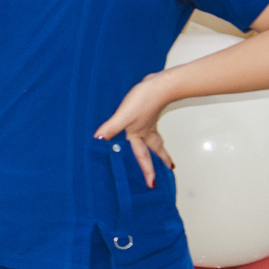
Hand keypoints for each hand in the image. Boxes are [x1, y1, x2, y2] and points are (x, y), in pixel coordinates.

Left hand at [94, 72, 175, 187]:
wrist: (160, 84)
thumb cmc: (144, 101)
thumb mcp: (123, 117)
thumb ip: (110, 129)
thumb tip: (98, 141)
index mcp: (140, 134)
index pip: (143, 156)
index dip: (147, 171)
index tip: (153, 184)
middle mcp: (146, 130)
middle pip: (155, 148)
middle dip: (162, 159)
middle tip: (169, 168)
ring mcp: (148, 120)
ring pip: (155, 136)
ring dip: (158, 144)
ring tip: (161, 149)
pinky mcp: (148, 109)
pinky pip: (150, 124)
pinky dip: (150, 128)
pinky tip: (144, 122)